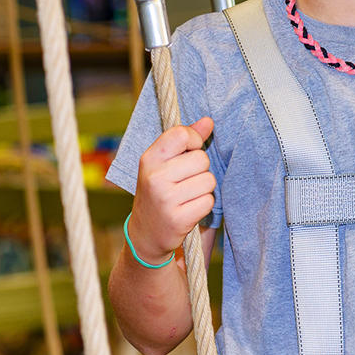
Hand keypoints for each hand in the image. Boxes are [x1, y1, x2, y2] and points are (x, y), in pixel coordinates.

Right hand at [129, 116, 215, 264]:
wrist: (145, 234)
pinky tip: (189, 209)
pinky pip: (208, 201)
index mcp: (149, 159)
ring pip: (208, 181)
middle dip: (200, 169)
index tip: (189, 151)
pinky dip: (203, 205)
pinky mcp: (178, 219)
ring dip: (203, 189)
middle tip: (185, 181)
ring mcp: (166, 199)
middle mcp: (155, 177)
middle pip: (201, 159)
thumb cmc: (158, 191)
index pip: (182, 134)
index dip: (194, 141)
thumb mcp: (164, 163)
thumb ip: (185, 139)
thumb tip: (208, 121)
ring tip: (187, 195)